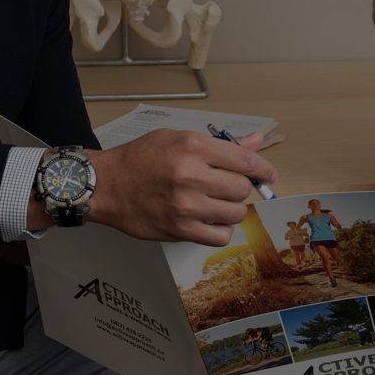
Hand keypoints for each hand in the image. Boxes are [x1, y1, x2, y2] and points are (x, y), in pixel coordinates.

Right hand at [88, 129, 275, 245]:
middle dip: (240, 188)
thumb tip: (256, 142)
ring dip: (232, 210)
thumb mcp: (177, 138)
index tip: (269, 175)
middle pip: (242, 188)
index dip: (264, 169)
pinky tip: (211, 221)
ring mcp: (185, 205)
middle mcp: (191, 175)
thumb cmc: (140, 159)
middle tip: (226, 187)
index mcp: (193, 147)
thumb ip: (220, 144)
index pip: (246, 161)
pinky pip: (219, 236)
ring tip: (217, 204)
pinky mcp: (179, 230)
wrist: (105, 185)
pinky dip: (221, 230)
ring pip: (235, 213)